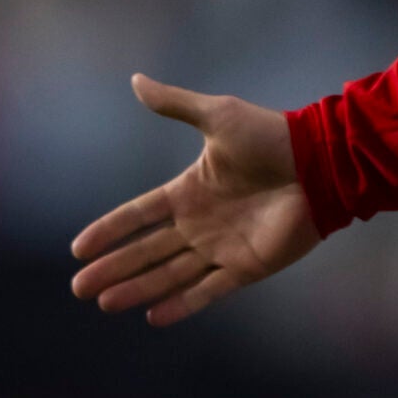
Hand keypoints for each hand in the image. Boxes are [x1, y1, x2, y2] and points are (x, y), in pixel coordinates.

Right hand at [70, 75, 320, 326]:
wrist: (318, 164)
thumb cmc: (269, 137)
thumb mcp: (217, 116)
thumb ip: (175, 104)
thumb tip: (135, 80)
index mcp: (189, 191)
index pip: (138, 215)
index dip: (109, 230)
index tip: (78, 250)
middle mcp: (200, 223)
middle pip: (147, 251)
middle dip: (114, 269)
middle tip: (78, 289)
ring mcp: (222, 247)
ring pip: (170, 274)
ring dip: (137, 289)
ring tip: (104, 304)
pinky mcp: (246, 267)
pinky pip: (207, 290)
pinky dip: (181, 305)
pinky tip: (153, 317)